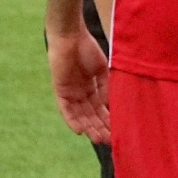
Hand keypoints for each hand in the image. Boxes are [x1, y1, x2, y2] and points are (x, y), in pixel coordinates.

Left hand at [47, 23, 110, 143]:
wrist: (71, 36)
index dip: (108, 120)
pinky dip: (72, 120)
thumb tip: (109, 106)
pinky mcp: (60, 90)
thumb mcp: (102, 70)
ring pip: (80, 115)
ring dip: (89, 127)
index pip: (101, 108)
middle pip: (91, 115)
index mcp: (92, 87)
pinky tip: (80, 131)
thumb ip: (105, 88)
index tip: (117, 131)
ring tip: (99, 139)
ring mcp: (70, 92)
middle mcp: (81, 92)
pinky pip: (66, 110)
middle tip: (110, 141)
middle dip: (100, 127)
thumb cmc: (88, 48)